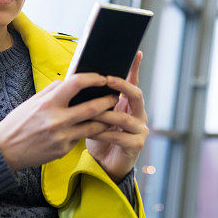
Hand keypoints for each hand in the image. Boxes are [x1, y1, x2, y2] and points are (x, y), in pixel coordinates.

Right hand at [0, 73, 118, 170]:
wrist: (5, 151)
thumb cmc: (19, 122)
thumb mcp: (33, 101)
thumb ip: (53, 91)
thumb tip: (72, 81)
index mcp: (48, 103)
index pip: (76, 84)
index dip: (93, 78)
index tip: (102, 78)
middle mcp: (57, 120)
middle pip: (92, 107)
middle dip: (108, 100)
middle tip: (115, 96)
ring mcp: (62, 137)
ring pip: (93, 126)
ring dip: (105, 119)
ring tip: (111, 113)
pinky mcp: (63, 150)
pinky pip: (80, 138)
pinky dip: (86, 132)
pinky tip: (90, 128)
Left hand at [85, 51, 148, 182]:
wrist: (104, 164)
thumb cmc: (98, 136)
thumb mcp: (95, 115)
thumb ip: (94, 100)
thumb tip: (78, 79)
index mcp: (129, 104)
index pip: (133, 82)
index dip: (135, 68)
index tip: (136, 52)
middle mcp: (138, 114)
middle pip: (136, 95)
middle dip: (122, 86)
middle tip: (107, 80)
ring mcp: (140, 130)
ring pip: (124, 118)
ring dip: (106, 114)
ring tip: (92, 112)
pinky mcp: (136, 145)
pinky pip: (119, 137)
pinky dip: (105, 134)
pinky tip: (93, 132)